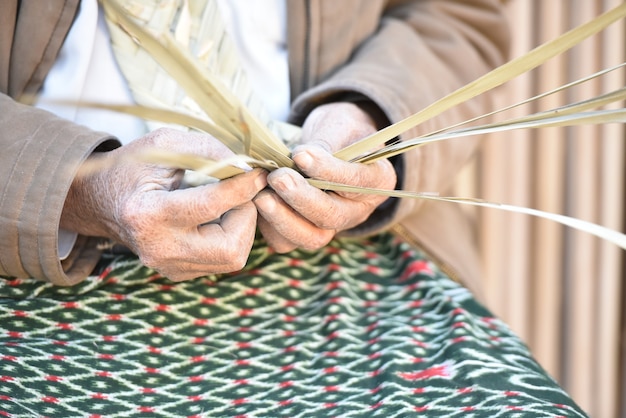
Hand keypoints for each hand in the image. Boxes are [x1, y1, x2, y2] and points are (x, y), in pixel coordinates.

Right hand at [61, 128, 266, 280]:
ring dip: (243, 226)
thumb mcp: (163, 145)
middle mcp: (159, 249)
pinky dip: (232, 236)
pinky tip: (219, 217)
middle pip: (230, 247)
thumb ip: (205, 149)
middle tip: (242, 191)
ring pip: (232, 257)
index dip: (242, 187)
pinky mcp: (179, 273)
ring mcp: (169, 267)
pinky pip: (223, 261)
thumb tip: (245, 165)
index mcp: (148, 214)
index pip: (210, 205)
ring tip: (230, 202)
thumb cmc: (133, 168)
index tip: (259, 172)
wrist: (103, 202)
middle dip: (246, 215)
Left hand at [254, 102, 395, 252]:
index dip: (328, 171)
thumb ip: (326, 143)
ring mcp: (331, 226)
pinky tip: (254, 202)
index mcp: (378, 181)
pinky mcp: (303, 232)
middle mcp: (357, 210)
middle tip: (278, 177)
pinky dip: (268, 226)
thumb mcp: (339, 126)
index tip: (300, 154)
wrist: (329, 145)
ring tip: (261, 195)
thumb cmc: (338, 132)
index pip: (356, 181)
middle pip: (332, 216)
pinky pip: (286, 241)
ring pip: (310, 237)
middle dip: (302, 199)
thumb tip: (299, 159)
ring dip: (283, 219)